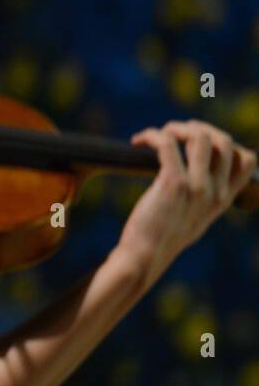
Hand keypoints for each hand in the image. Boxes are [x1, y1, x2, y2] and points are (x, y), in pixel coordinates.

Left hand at [117, 120, 255, 283]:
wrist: (144, 257)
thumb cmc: (161, 238)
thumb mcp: (195, 219)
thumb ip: (205, 200)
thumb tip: (200, 179)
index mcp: (224, 200)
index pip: (247, 160)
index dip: (226, 142)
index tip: (199, 142)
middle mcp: (215, 192)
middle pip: (224, 141)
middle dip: (199, 128)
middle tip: (175, 133)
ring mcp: (197, 187)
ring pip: (199, 136)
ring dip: (177, 128)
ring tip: (158, 135)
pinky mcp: (172, 184)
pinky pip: (167, 144)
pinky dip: (153, 135)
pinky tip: (139, 141)